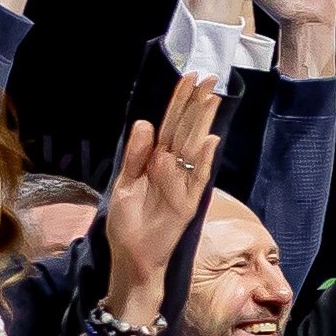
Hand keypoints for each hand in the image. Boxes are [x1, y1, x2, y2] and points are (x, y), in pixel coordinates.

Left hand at [97, 70, 232, 327]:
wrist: (131, 258)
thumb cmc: (127, 224)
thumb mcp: (123, 184)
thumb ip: (135, 155)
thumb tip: (146, 122)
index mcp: (155, 161)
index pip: (170, 124)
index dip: (180, 101)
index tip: (190, 77)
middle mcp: (172, 168)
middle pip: (186, 130)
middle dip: (196, 104)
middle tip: (209, 77)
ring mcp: (182, 184)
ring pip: (195, 147)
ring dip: (203, 123)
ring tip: (212, 99)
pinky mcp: (188, 204)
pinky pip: (198, 179)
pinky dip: (205, 162)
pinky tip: (211, 142)